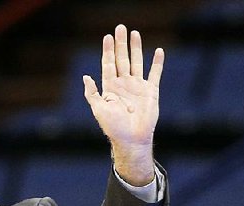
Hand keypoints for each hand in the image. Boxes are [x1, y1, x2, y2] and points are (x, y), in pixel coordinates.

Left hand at [83, 24, 163, 184]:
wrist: (131, 139)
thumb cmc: (113, 127)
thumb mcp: (98, 110)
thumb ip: (92, 94)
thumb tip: (86, 77)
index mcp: (110, 87)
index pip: (108, 64)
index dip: (107, 50)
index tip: (107, 37)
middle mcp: (123, 84)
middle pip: (122, 59)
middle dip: (120, 44)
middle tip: (120, 28)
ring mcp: (137, 86)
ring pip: (137, 62)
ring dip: (136, 48)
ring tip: (135, 33)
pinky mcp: (151, 91)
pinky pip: (155, 73)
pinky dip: (157, 62)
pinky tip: (158, 51)